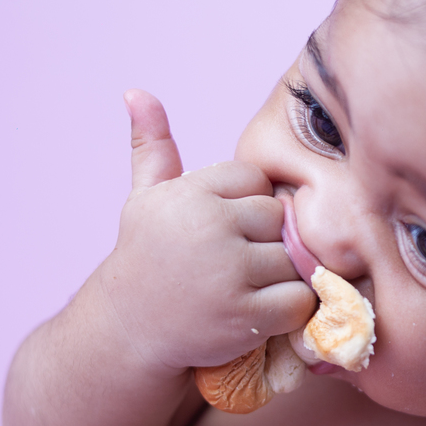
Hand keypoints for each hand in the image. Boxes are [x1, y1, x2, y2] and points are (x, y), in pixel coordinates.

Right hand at [96, 90, 316, 373]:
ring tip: (249, 287)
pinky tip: (263, 311)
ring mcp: (228, 273)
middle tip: (239, 263)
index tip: (224, 230)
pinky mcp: (245, 316)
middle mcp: (209, 227)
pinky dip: (290, 310)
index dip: (247, 207)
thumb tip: (136, 91)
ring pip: (293, 258)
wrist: (126, 333)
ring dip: (281, 276)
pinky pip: (299, 299)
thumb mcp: (144, 200)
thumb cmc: (145, 260)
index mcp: (190, 194)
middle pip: (280, 218)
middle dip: (267, 240)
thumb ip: (152, 146)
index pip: (256, 181)